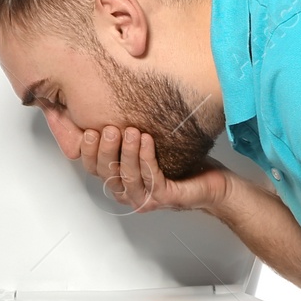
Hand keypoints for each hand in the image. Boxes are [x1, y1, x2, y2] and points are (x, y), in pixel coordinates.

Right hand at [77, 125, 229, 213]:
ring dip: (127, 151)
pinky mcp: (163, 198)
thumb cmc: (180, 163)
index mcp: (119, 179)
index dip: (87, 149)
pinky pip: (150, 176)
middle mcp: (128, 192)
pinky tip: (147, 140)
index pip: (92, 167)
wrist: (213, 181)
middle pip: (105, 172)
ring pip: (126, 175)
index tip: (89, 129)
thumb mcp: (146, 142)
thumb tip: (107, 102)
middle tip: (110, 128)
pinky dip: (146, 156)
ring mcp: (145, 198)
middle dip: (105, 149)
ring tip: (130, 130)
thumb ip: (126, 132)